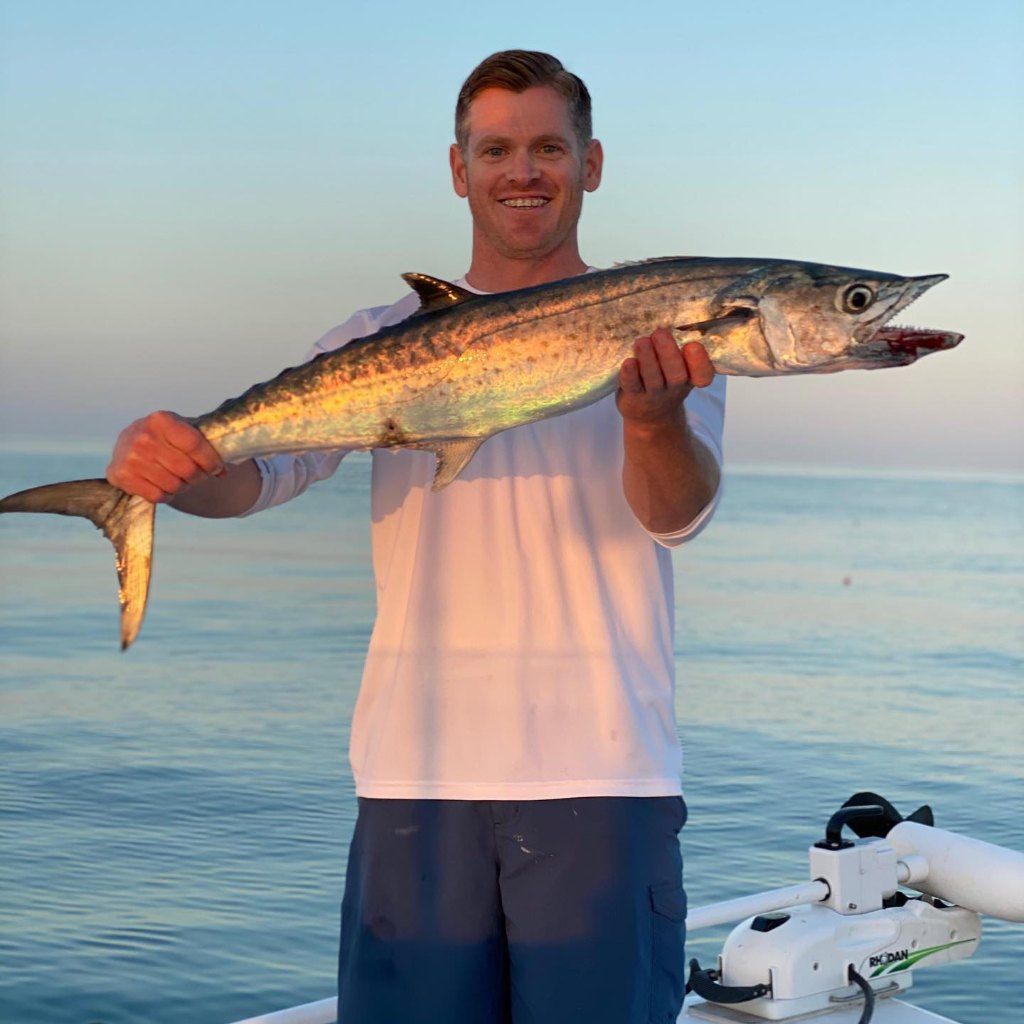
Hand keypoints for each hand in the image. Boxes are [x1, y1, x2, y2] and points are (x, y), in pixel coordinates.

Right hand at [106, 411, 224, 503]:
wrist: (130, 441)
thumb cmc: (164, 437)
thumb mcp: (183, 429)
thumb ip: (206, 444)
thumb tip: (225, 471)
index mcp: (161, 420)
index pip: (194, 444)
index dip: (211, 460)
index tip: (217, 468)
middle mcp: (143, 436)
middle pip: (186, 469)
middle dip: (199, 477)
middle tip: (199, 476)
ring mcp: (130, 457)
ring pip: (173, 485)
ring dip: (183, 487)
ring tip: (181, 479)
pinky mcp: (121, 475)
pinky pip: (157, 496)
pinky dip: (167, 495)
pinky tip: (164, 485)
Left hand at [616, 328, 714, 428]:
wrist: (649, 417)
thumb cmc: (664, 381)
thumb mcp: (678, 368)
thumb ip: (677, 348)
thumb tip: (668, 314)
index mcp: (690, 377)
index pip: (703, 374)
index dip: (700, 362)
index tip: (693, 345)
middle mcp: (675, 388)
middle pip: (677, 374)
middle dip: (669, 353)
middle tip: (660, 333)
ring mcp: (654, 395)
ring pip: (653, 379)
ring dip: (648, 359)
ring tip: (641, 341)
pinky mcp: (633, 398)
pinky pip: (632, 386)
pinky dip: (630, 374)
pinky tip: (627, 362)